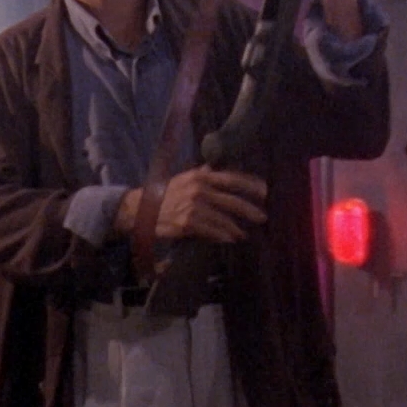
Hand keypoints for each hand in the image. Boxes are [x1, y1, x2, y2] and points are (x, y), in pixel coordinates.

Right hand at [118, 168, 267, 243]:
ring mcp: (193, 207)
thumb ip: (201, 174)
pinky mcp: (188, 223)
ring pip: (223, 219)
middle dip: (250, 210)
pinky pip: (211, 231)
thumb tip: (214, 167)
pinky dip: (223, 236)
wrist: (141, 209)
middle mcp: (198, 190)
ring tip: (243, 233)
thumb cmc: (164, 193)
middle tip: (263, 217)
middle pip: (232, 201)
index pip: (231, 179)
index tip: (264, 191)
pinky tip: (229, 239)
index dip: (250, 185)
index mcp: (200, 176)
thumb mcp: (183, 179)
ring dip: (236, 228)